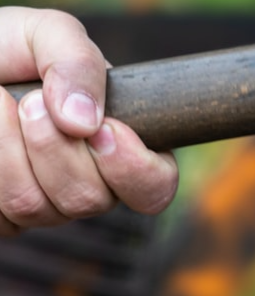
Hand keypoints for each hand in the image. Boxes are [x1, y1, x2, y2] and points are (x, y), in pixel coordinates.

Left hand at [0, 7, 177, 233]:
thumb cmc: (7, 49)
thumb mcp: (48, 34)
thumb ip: (79, 63)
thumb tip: (85, 121)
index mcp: (121, 146)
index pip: (155, 188)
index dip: (134, 169)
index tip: (102, 130)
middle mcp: (89, 184)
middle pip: (91, 199)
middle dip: (55, 148)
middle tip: (31, 103)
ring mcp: (45, 206)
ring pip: (37, 207)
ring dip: (9, 149)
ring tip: (0, 106)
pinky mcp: (4, 217)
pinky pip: (0, 213)